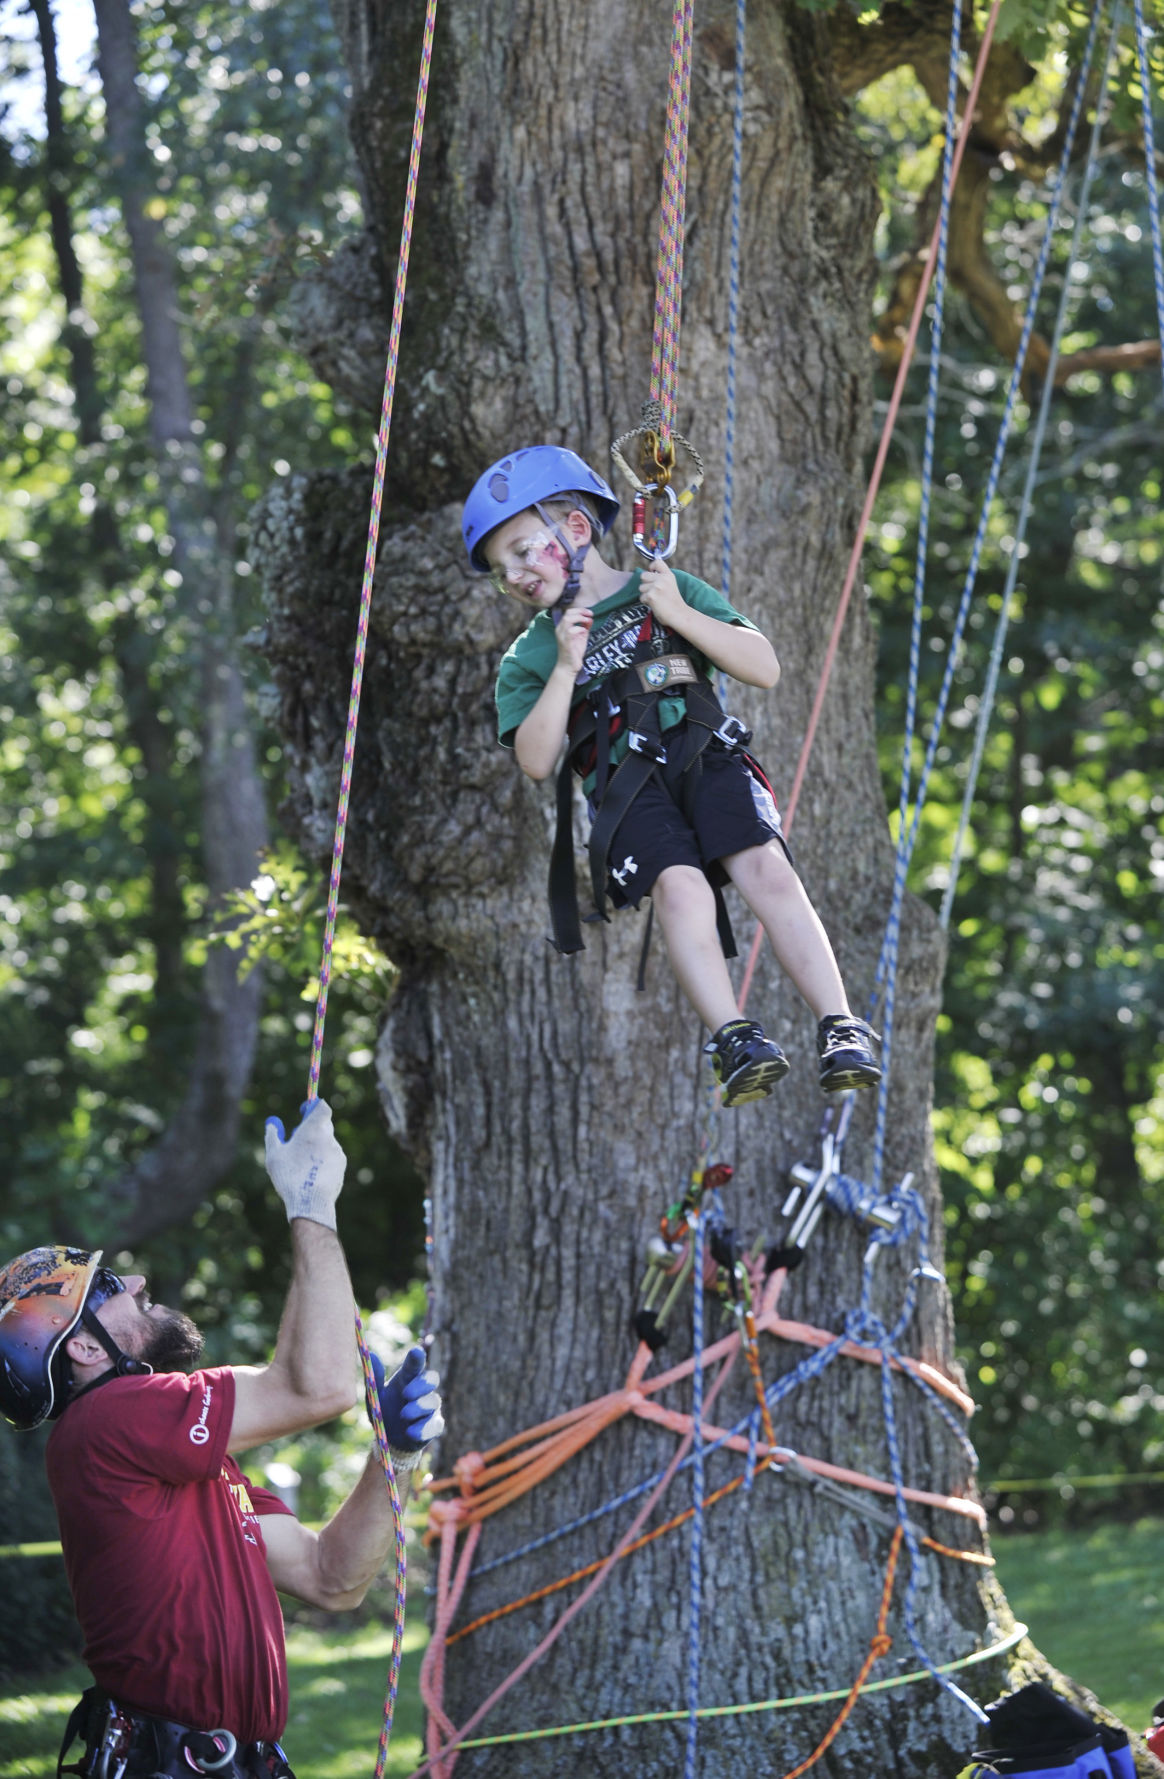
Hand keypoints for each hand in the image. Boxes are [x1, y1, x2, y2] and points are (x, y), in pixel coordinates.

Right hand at [264, 1098, 345, 1229]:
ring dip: (317, 1147)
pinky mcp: (342, 1166)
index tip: (304, 1112)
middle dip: (312, 1129)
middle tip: (298, 1139)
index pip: (322, 1107)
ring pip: (326, 1143)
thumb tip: (272, 1124)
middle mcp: (329, 1138)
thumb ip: (273, 1135)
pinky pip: (331, 1157)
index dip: (314, 1107)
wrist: (310, 1203)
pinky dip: (322, 1160)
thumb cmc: (289, 1176)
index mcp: (314, 1129)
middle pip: (324, 1125)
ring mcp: (338, 1152)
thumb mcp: (274, 1155)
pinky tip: (310, 1174)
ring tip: (301, 1164)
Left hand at [368, 1347, 443, 1468]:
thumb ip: (375, 1376)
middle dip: (421, 1385)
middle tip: (406, 1393)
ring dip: (419, 1407)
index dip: (417, 1358)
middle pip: (432, 1379)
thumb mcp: (376, 1395)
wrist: (388, 1439)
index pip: (416, 1364)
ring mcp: (430, 1408)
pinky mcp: (434, 1425)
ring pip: (433, 1401)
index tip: (416, 1352)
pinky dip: (424, 1428)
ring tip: (404, 1414)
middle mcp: (423, 1390)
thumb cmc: (384, 1410)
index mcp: (408, 1378)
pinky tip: (411, 1432)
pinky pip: (435, 1425)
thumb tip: (371, 1354)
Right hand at [555, 603, 592, 676]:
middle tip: (590, 614)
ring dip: (580, 617)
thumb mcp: (581, 637)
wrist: (568, 667)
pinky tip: (584, 632)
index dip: (580, 610)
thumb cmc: (574, 652)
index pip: (569, 612)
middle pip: (568, 613)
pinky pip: (571, 631)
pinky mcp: (566, 642)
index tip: (590, 613)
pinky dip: (579, 628)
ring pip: (567, 619)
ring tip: (588, 621)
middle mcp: (560, 630)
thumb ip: (585, 627)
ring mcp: (562, 636)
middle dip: (581, 611)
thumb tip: (590, 618)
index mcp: (563, 627)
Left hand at [639, 554, 684, 626]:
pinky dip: (646, 602)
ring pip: (641, 587)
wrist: (679, 615)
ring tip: (656, 599)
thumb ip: (661, 579)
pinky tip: (655, 605)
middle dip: (645, 584)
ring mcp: (656, 587)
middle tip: (654, 591)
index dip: (651, 567)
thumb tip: (647, 575)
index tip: (652, 573)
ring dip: (646, 594)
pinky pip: (642, 597)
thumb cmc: (674, 602)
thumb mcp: (671, 585)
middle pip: (643, 575)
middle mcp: (662, 579)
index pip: (657, 562)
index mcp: (668, 575)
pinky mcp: (651, 596)